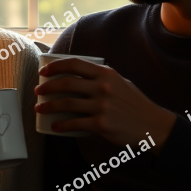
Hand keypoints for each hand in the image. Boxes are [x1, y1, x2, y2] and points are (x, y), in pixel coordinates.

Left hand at [34, 59, 175, 150]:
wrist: (152, 125)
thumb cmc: (135, 104)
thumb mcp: (121, 82)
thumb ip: (101, 78)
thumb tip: (77, 76)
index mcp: (106, 74)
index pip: (74, 64)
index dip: (55, 67)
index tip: (43, 72)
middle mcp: (103, 87)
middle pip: (66, 83)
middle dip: (47, 87)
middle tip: (38, 91)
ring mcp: (102, 106)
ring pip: (66, 103)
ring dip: (48, 106)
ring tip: (39, 109)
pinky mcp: (101, 124)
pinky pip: (74, 123)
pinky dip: (61, 125)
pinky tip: (54, 125)